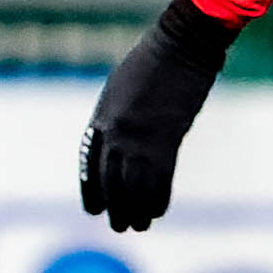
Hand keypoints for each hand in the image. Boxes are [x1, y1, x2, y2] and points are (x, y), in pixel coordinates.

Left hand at [78, 0, 240, 232]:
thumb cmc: (154, 59)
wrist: (182, 45)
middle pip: (111, 181)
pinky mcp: (167, 141)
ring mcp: (141, 139)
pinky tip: (158, 211)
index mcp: (102, 118)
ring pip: (133, 187)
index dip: (91, 189)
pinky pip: (160, 180)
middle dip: (115, 207)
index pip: (90, 164)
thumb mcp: (122, 88)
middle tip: (119, 226)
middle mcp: (116, 134)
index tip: (94, 209)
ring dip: (136, 210)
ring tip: (138, 226)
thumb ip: (118, 116)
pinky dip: (159, 198)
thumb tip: (120, 142)